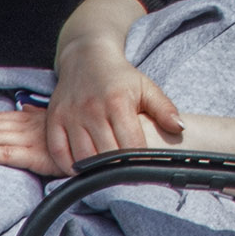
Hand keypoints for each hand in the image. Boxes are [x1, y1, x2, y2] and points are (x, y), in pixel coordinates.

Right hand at [38, 33, 184, 174]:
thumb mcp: (147, 88)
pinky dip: (68, 166)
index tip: (143, 169)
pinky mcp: (54, 121)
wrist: (86, 59)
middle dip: (117, 169)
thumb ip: (165, 109)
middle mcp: (92, 110)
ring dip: (94, 171)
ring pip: (82, 157)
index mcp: (118, 102)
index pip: (130, 143)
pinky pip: (58, 153)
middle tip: (125, 176)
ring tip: (105, 175)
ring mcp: (71, 116)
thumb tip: (180, 129)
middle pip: (106, 154)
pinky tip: (81, 169)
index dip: (138, 161)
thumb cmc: (120, 77)